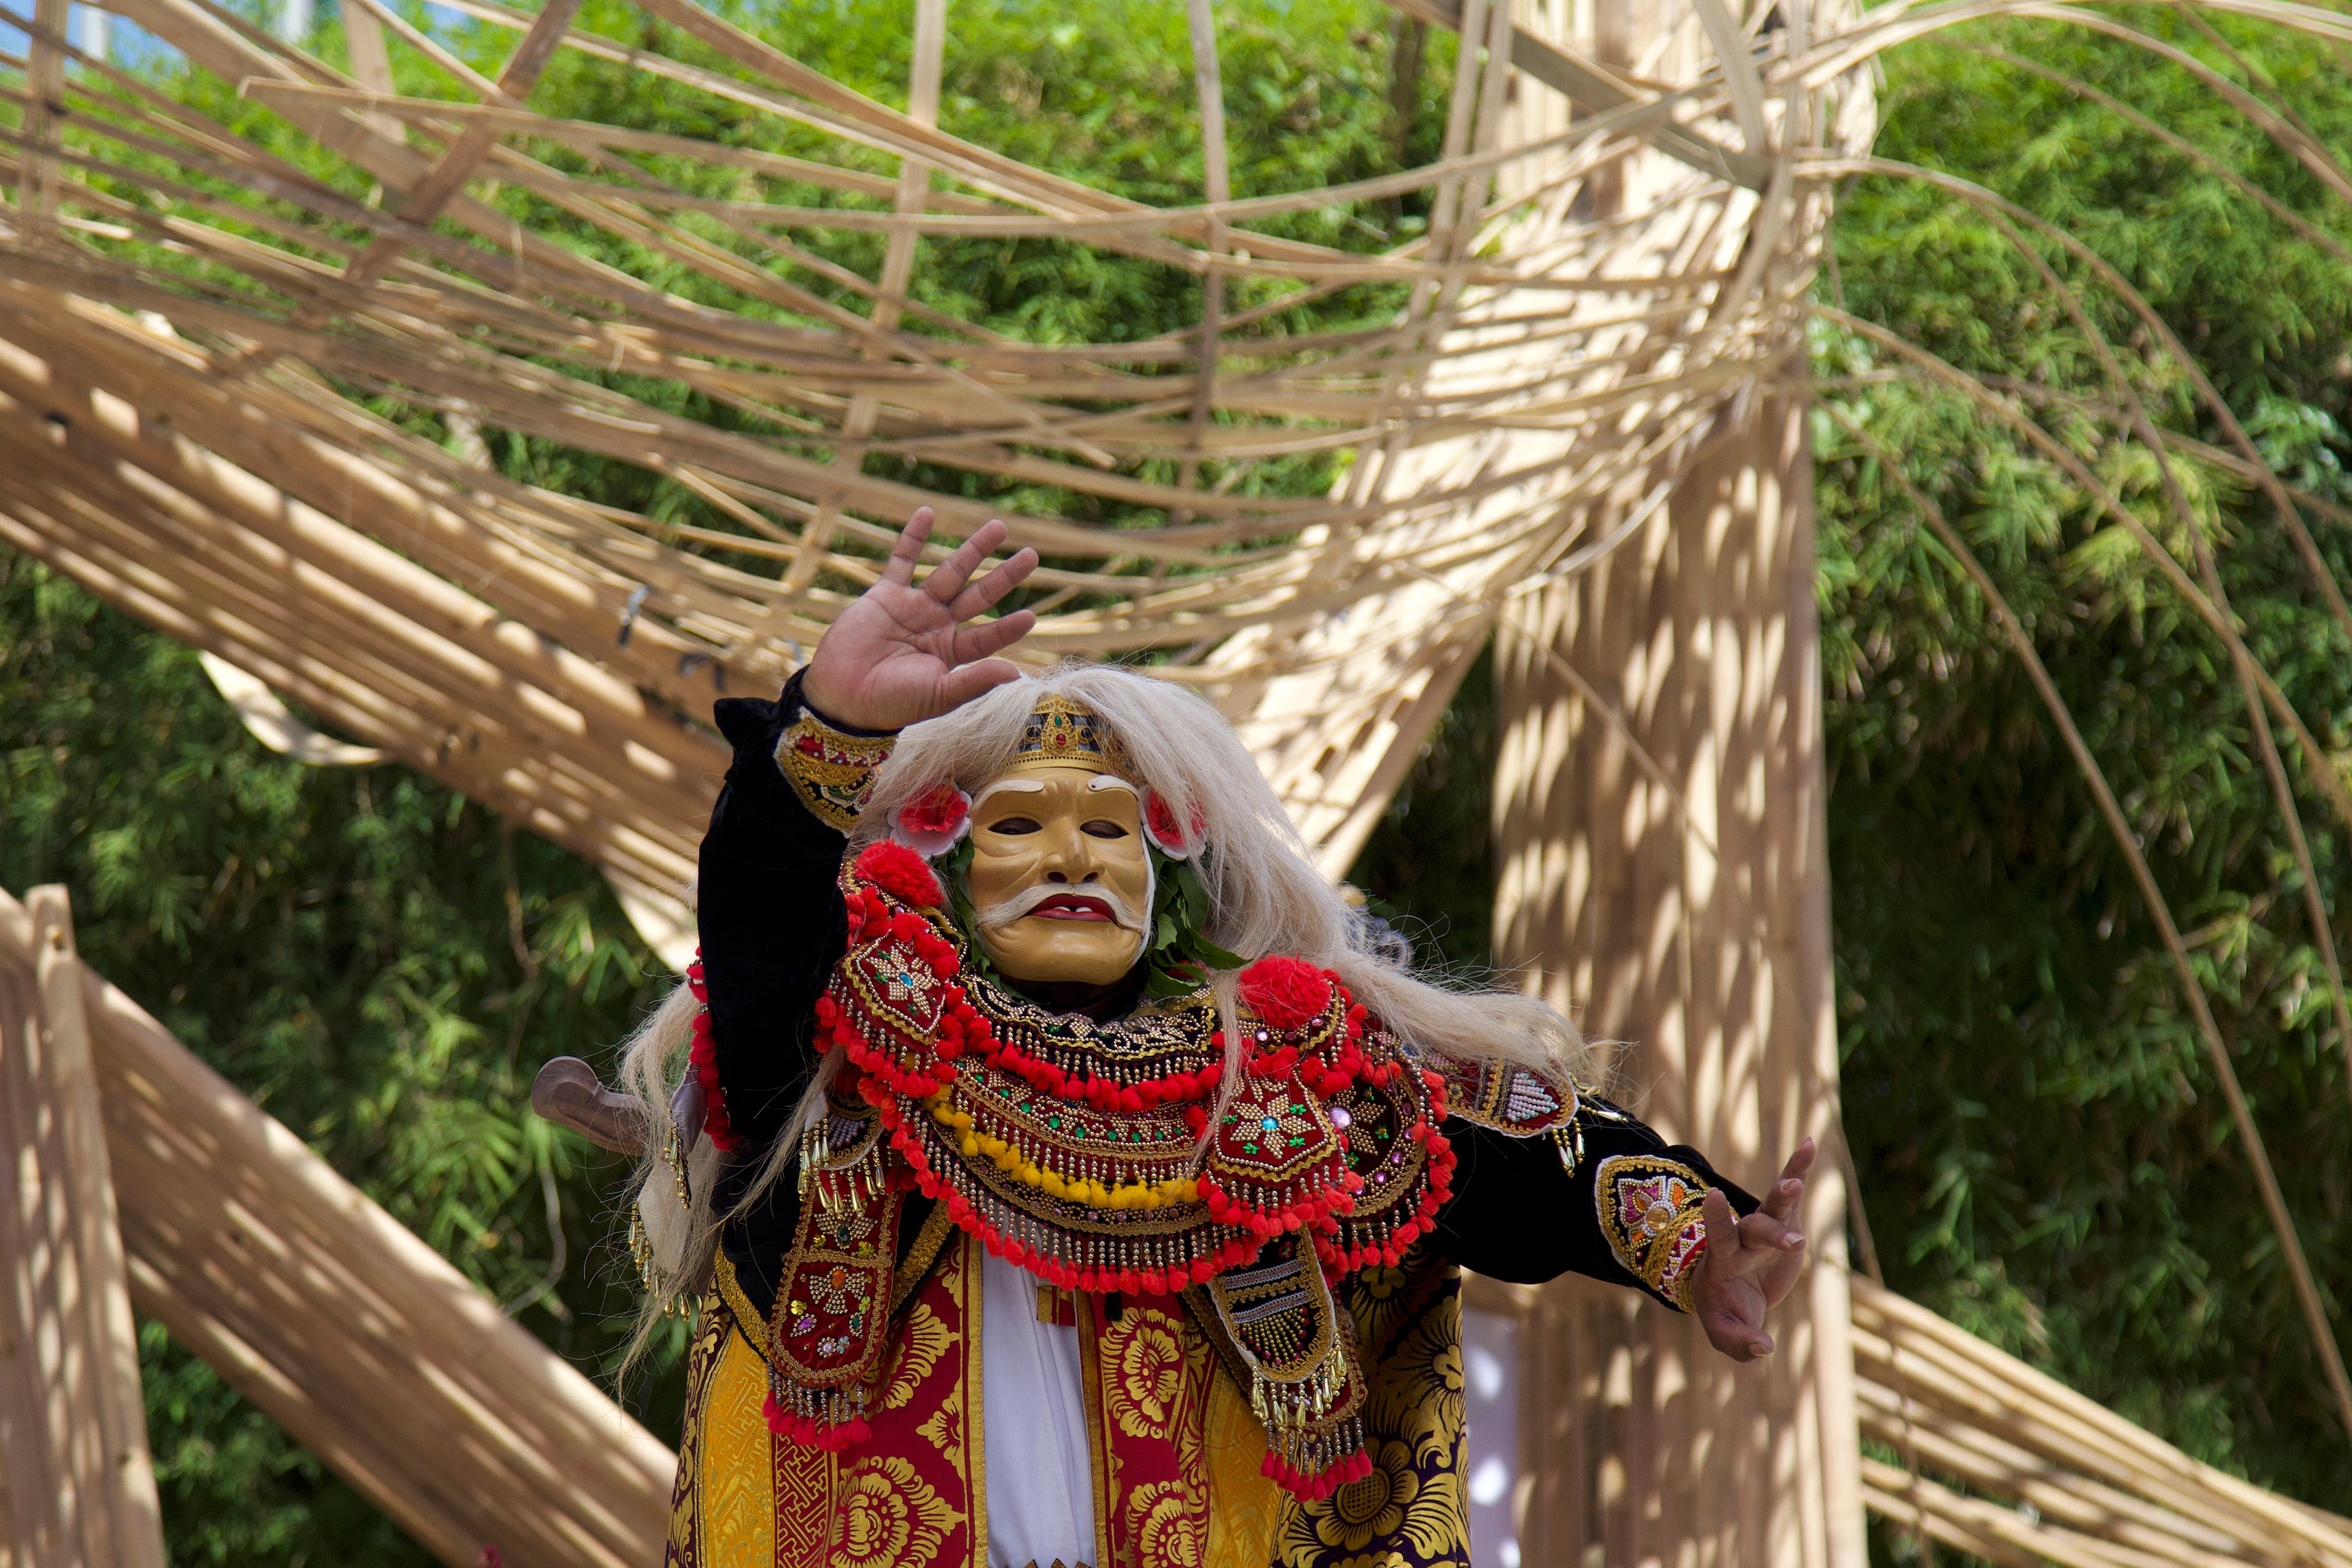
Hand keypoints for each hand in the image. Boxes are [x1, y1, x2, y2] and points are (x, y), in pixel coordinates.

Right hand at [800, 507, 1038, 730]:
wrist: (843, 695)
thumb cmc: (892, 703)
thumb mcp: (939, 694)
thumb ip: (975, 681)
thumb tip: (1016, 673)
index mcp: (951, 653)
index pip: (987, 636)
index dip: (1007, 627)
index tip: (1031, 615)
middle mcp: (937, 627)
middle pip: (978, 595)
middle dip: (1003, 576)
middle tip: (1031, 555)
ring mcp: (913, 608)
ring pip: (949, 572)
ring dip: (973, 550)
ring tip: (998, 527)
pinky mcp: (885, 595)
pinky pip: (902, 561)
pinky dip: (913, 537)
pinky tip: (927, 513)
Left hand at [1690, 1137, 1815, 1362]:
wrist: (1736, 1296)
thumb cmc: (1726, 1312)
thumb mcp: (1726, 1334)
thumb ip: (1739, 1343)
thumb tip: (1763, 1348)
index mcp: (1723, 1261)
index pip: (1718, 1236)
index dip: (1716, 1218)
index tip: (1713, 1196)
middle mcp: (1742, 1239)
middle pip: (1755, 1228)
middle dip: (1773, 1233)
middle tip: (1795, 1243)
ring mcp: (1764, 1228)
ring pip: (1774, 1206)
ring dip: (1785, 1191)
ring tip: (1796, 1181)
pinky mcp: (1785, 1224)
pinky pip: (1792, 1194)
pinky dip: (1800, 1168)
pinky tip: (1810, 1143)